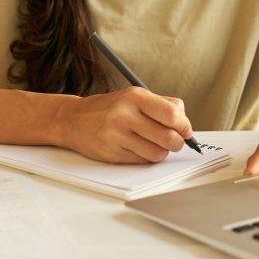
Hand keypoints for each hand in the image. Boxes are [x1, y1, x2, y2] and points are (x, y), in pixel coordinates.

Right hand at [60, 87, 193, 163]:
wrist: (73, 119)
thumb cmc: (109, 108)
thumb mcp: (133, 96)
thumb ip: (161, 106)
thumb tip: (185, 123)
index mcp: (135, 97)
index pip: (172, 114)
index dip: (184, 125)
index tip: (185, 130)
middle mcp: (125, 115)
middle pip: (168, 137)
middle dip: (177, 142)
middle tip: (174, 141)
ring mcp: (117, 136)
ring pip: (158, 153)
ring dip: (162, 151)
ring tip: (154, 144)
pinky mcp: (112, 153)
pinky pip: (142, 161)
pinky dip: (146, 157)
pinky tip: (139, 148)